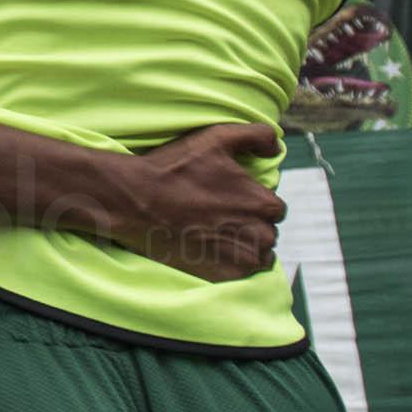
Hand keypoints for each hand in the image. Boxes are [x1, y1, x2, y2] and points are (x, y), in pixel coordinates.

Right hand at [103, 123, 284, 282]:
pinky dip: (230, 263)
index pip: (273, 207)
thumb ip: (257, 135)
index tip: (228, 198)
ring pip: (258, 254)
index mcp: (264, 204)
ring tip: (213, 233)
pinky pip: (242, 273)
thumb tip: (276, 147)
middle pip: (266, 232)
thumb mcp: (216, 138)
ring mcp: (243, 260)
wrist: (136, 201)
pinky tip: (209, 248)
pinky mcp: (225, 276)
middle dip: (248, 224)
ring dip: (242, 245)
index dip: (251, 200)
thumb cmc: (176, 168)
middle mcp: (262, 235)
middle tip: (216, 215)